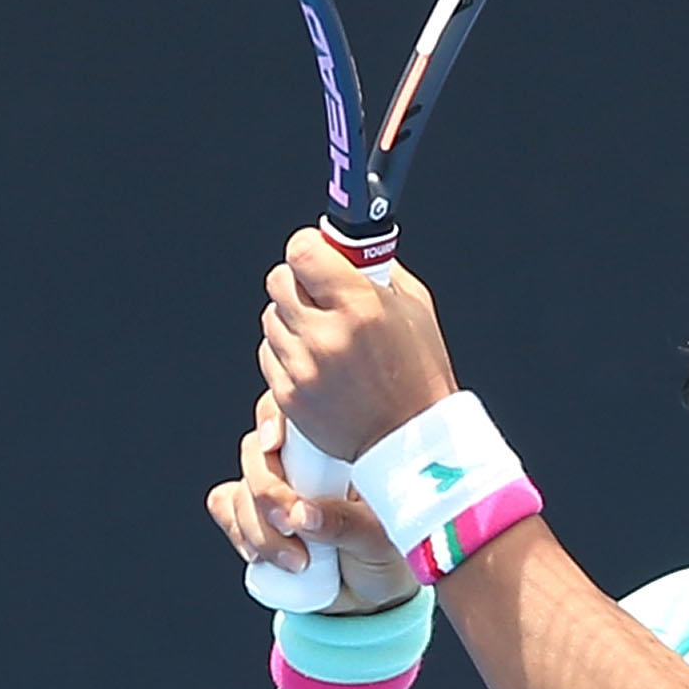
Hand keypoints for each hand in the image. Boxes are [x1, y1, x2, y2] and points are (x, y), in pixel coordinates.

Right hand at [204, 394, 422, 612]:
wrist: (370, 601)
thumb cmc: (386, 558)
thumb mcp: (380, 540)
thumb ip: (347, 524)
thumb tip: (304, 515)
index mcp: (335, 449)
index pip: (293, 412)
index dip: (275, 420)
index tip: (275, 444)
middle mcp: (298, 460)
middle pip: (256, 452)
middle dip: (267, 494)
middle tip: (293, 526)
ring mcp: (271, 486)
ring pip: (240, 488)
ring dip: (258, 529)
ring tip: (298, 563)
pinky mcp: (250, 514)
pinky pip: (225, 507)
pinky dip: (238, 531)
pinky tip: (263, 557)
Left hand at [257, 231, 459, 461]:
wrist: (411, 441)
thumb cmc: (419, 373)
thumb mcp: (415, 308)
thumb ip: (378, 271)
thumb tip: (350, 248)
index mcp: (360, 306)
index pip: (301, 251)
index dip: (309, 246)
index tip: (317, 253)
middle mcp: (326, 335)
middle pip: (278, 280)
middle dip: (297, 280)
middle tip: (319, 292)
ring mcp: (303, 367)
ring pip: (270, 317)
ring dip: (291, 317)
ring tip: (322, 332)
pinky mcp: (289, 395)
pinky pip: (269, 353)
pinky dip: (287, 351)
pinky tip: (316, 360)